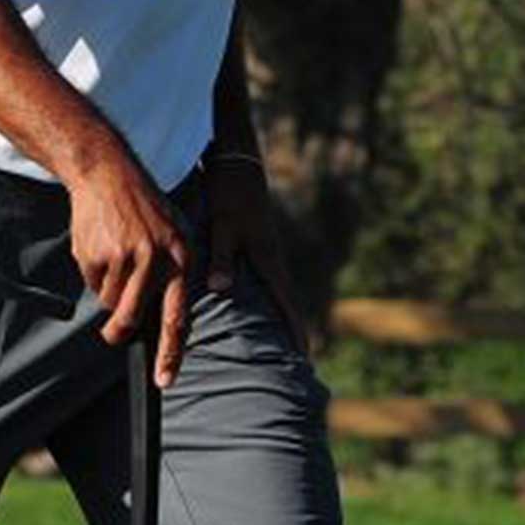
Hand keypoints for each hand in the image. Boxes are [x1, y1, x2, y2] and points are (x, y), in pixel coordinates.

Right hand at [66, 143, 190, 387]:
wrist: (108, 173)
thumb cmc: (142, 209)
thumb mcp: (171, 234)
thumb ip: (171, 273)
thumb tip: (168, 320)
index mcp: (180, 258)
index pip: (177, 318)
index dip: (171, 353)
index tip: (164, 380)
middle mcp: (156, 260)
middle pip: (132, 316)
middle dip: (117, 330)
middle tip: (110, 336)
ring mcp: (125, 256)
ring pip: (110, 300)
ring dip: (106, 288)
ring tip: (110, 256)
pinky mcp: (98, 253)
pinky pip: (92, 282)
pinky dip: (92, 272)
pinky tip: (98, 245)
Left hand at [206, 154, 309, 351]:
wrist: (236, 162)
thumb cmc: (227, 193)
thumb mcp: (222, 224)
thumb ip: (221, 256)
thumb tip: (222, 290)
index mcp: (266, 258)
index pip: (285, 303)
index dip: (294, 331)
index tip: (303, 358)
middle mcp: (271, 258)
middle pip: (287, 303)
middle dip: (294, 332)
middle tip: (300, 363)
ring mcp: (266, 251)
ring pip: (278, 292)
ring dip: (284, 317)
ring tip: (286, 345)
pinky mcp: (258, 244)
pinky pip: (268, 280)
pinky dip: (272, 299)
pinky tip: (264, 309)